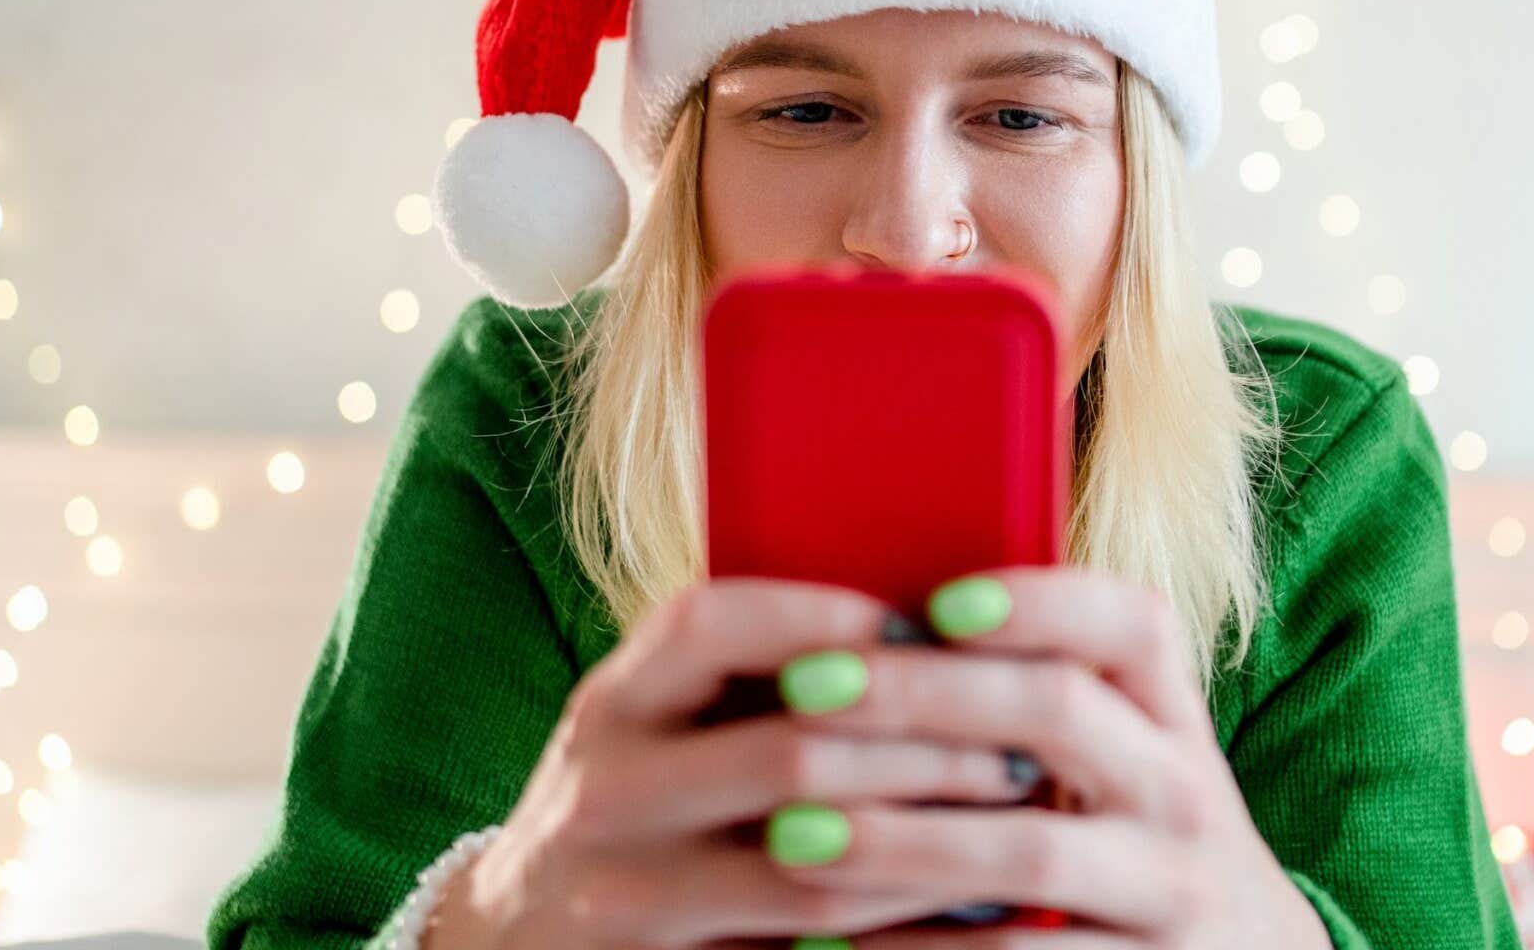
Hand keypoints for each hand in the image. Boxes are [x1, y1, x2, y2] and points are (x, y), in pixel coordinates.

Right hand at [424, 577, 1042, 949]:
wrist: (513, 941)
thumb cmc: (632, 808)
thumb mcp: (654, 729)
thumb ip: (746, 682)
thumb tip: (922, 625)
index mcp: (612, 702)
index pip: (712, 625)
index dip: (827, 616)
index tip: (929, 624)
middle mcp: (605, 790)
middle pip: (790, 755)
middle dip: (922, 749)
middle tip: (1020, 746)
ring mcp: (622, 895)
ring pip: (811, 868)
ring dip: (929, 845)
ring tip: (1013, 822)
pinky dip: (892, 929)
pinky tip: (960, 910)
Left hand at [763, 566, 1330, 947]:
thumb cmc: (1133, 838)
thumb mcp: (1125, 761)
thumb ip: (1036, 701)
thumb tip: (871, 630)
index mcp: (1170, 717)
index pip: (1132, 623)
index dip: (1038, 600)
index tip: (935, 600)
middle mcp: (1183, 791)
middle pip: (1060, 712)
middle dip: (924, 694)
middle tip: (806, 689)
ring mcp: (1170, 889)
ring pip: (1030, 849)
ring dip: (899, 839)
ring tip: (792, 832)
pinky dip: (920, 949)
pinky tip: (833, 939)